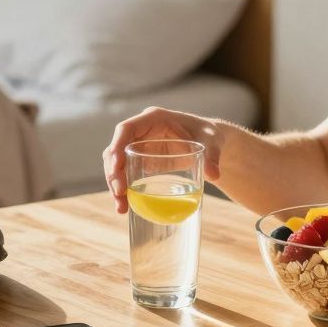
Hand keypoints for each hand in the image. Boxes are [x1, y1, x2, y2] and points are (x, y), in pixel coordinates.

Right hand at [103, 107, 223, 213]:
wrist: (209, 144)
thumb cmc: (209, 136)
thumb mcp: (212, 143)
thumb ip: (212, 157)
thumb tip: (214, 175)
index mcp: (154, 118)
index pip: (126, 129)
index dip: (116, 146)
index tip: (116, 167)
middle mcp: (142, 131)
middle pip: (116, 149)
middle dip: (113, 173)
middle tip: (120, 194)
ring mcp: (139, 146)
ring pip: (116, 164)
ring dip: (115, 185)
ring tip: (122, 208)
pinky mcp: (141, 161)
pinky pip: (125, 174)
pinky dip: (123, 190)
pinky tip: (125, 207)